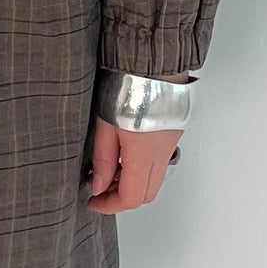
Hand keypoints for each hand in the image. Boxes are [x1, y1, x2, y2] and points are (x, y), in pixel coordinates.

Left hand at [81, 73, 188, 213]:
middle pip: (146, 195)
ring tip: (110, 169)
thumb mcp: (105, 124)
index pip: (130, 198)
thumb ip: (103, 159)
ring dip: (133, 183)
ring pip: (155, 180)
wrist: (153, 62)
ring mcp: (170, 145)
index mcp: (143, 155)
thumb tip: (98, 185)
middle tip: (101, 188)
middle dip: (122, 198)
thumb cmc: (129, 85)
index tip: (93, 201)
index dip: (109, 205)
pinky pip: (160, 163)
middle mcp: (161, 154)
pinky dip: (143, 169)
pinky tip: (126, 155)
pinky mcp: (173, 135)